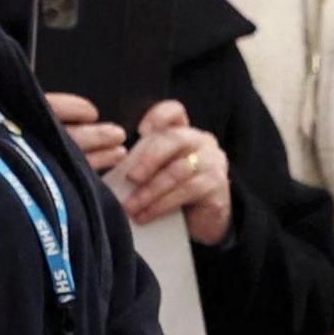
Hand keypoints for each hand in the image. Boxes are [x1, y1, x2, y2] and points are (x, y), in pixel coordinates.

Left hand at [118, 99, 234, 244]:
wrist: (204, 222)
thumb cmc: (175, 193)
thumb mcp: (158, 173)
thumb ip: (144, 164)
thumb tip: (117, 171)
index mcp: (184, 133)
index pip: (175, 112)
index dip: (158, 116)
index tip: (140, 131)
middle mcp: (202, 142)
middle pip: (174, 139)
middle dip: (149, 159)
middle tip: (131, 178)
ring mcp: (212, 162)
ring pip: (177, 170)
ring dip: (150, 191)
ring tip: (131, 206)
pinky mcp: (216, 185)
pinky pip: (186, 191)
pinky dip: (161, 205)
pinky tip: (145, 215)